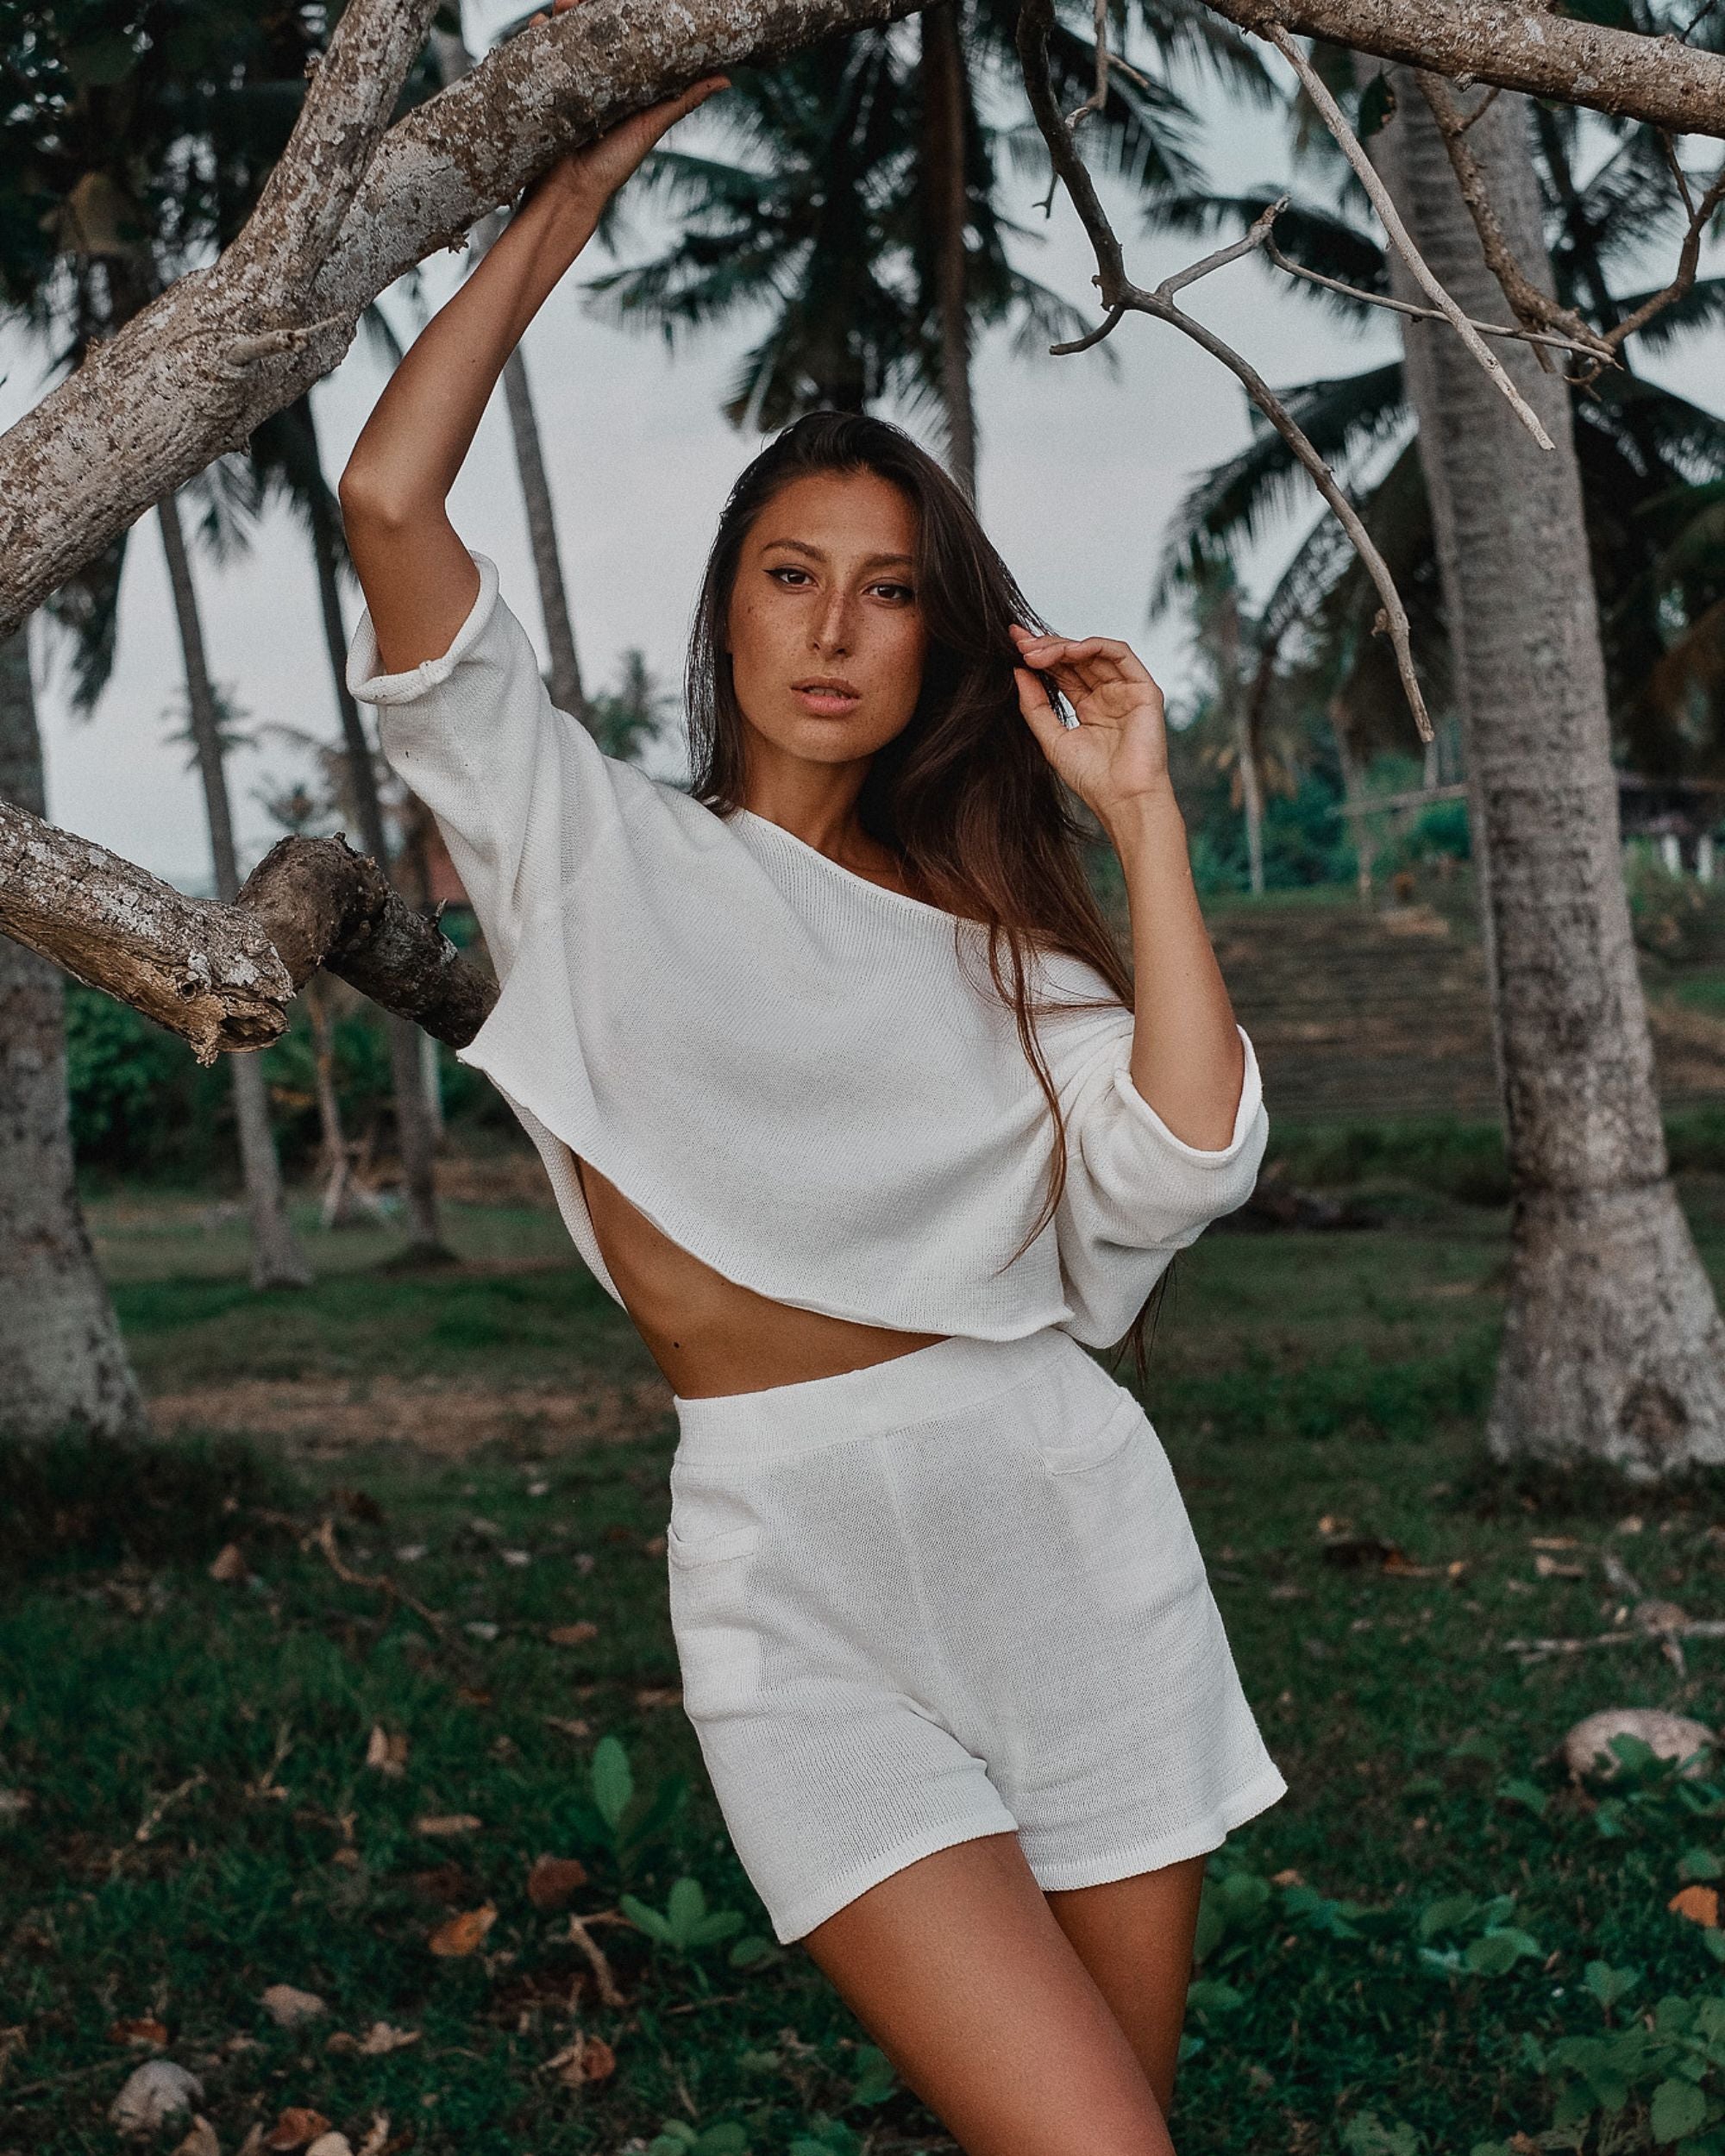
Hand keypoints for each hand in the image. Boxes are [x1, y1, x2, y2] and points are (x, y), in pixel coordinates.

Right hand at [524, 0, 728, 211]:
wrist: (572, 191)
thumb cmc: (613, 163)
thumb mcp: (652, 125)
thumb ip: (683, 100)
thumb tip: (725, 78)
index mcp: (619, 82)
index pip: (616, 35)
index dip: (608, 12)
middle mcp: (591, 80)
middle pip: (582, 33)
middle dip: (576, 11)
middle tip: (570, 1)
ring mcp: (564, 86)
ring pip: (557, 42)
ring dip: (553, 22)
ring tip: (553, 14)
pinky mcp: (541, 94)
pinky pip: (533, 61)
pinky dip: (531, 41)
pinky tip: (535, 30)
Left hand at [1008, 624, 1172, 825]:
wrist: (1123, 799)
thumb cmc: (1092, 779)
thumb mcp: (1052, 739)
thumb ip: (1035, 706)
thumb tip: (1018, 671)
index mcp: (1088, 707)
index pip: (1062, 672)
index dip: (1038, 657)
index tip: (1011, 644)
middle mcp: (1108, 695)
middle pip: (1075, 659)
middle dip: (1046, 647)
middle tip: (1020, 644)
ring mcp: (1126, 690)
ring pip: (1094, 652)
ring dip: (1063, 646)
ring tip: (1037, 652)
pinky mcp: (1144, 689)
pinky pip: (1120, 654)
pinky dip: (1094, 646)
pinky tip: (1069, 651)